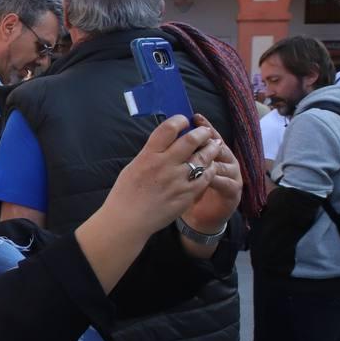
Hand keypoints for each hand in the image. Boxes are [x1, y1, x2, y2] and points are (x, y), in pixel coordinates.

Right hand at [102, 114, 222, 238]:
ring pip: (204, 157)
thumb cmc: (126, 194)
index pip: (168, 129)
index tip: (184, 120)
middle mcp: (165, 165)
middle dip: (202, 132)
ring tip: (214, 145)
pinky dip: (210, 168)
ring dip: (211, 148)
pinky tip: (210, 166)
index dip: (179, 120)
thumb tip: (167, 142)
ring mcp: (178, 180)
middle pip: (191, 140)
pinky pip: (206, 176)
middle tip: (205, 131)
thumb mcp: (134, 167)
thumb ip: (151, 154)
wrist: (128, 220)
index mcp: (148, 156)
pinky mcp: (188, 194)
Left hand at [181, 117, 242, 233]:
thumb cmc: (189, 190)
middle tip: (198, 133)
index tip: (193, 117)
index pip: (209, 135)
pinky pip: (226, 182)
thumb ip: (180, 153)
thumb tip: (168, 133)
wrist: (201, 217)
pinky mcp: (233, 191)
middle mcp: (225, 160)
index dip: (202, 126)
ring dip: (212, 158)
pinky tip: (207, 177)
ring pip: (224, 161)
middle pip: (218, 144)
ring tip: (202, 155)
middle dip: (208, 138)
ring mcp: (232, 175)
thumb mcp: (183, 170)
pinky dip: (215, 179)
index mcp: (213, 153)